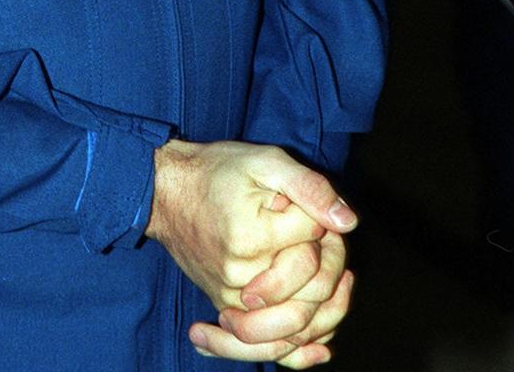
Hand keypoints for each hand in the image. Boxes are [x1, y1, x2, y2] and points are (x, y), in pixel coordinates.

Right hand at [145, 139, 357, 362]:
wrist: (167, 190)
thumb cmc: (217, 171)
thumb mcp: (265, 162)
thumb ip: (308, 188)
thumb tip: (347, 223)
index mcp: (254, 238)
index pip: (315, 245)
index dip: (324, 224)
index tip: (308, 207)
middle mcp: (242, 278)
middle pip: (313, 292)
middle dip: (332, 264)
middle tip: (326, 237)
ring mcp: (232, 299)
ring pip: (296, 329)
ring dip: (327, 310)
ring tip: (340, 284)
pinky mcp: (225, 307)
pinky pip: (266, 345)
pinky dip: (298, 352)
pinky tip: (320, 349)